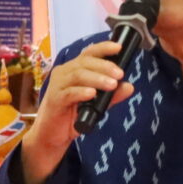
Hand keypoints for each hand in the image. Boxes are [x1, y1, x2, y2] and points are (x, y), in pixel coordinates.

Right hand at [18, 41, 134, 183]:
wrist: (53, 135)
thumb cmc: (73, 115)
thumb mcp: (96, 105)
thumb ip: (112, 96)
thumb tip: (129, 86)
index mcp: (74, 70)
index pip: (89, 53)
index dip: (103, 48)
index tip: (118, 48)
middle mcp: (64, 73)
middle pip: (84, 62)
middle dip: (104, 66)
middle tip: (120, 74)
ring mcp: (58, 85)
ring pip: (78, 75)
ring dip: (97, 78)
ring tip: (111, 84)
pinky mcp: (55, 100)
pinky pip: (68, 93)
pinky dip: (81, 92)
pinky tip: (92, 94)